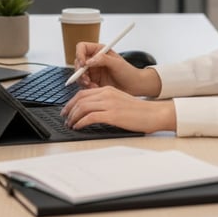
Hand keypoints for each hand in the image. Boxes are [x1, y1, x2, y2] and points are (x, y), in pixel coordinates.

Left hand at [61, 86, 175, 133]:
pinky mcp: (112, 114)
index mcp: (107, 90)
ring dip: (73, 116)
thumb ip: (106, 103)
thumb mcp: (119, 101)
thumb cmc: (138, 111)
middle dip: (69, 109)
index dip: (72, 102)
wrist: (153, 113)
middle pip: (80, 99)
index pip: (83, 93)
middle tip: (64, 118)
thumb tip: (91, 112)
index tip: (67, 110)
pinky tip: (78, 127)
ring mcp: (109, 104)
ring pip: (83, 107)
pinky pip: (90, 117)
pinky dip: (81, 122)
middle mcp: (106, 94)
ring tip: (70, 124)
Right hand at [72, 41, 159, 95]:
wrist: (134, 87)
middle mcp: (93, 60)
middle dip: (80, 71)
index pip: (82, 47)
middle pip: (78, 62)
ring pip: (79, 74)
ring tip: (93, 86)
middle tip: (86, 79)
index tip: (83, 64)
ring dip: (83, 81)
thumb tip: (89, 61)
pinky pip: (83, 84)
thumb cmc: (128, 72)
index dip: (79, 54)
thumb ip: (103, 59)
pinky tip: (96, 89)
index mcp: (99, 51)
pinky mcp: (92, 82)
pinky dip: (87, 88)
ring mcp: (92, 71)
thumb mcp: (117, 63)